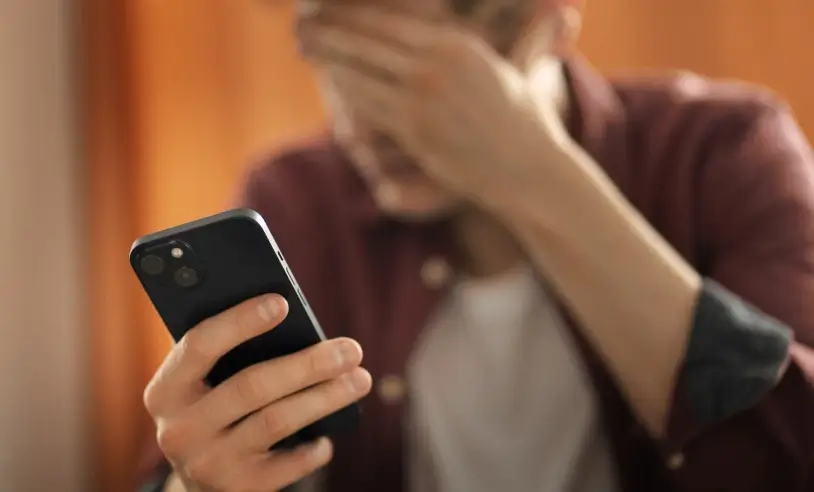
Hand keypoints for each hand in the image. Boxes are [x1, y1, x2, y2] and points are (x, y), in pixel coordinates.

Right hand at [144, 294, 371, 490]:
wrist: (199, 481)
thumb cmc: (215, 406)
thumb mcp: (206, 382)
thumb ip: (231, 353)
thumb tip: (291, 317)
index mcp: (165, 389)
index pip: (200, 345)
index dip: (240, 322)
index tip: (282, 303)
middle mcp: (179, 429)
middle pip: (252, 385)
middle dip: (309, 364)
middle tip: (351, 349)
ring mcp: (206, 463)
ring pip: (276, 421)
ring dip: (325, 397)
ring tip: (360, 380)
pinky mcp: (236, 490)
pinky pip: (287, 464)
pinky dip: (314, 448)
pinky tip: (329, 435)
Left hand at [299, 4, 573, 208]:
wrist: (530, 171)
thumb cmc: (524, 119)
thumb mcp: (521, 66)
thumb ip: (524, 31)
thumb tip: (562, 9)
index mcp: (457, 44)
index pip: (390, 18)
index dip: (352, 13)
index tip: (328, 7)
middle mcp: (437, 67)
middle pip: (366, 40)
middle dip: (328, 30)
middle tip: (299, 23)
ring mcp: (422, 101)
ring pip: (359, 73)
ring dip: (327, 57)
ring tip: (304, 45)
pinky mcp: (414, 133)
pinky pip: (367, 106)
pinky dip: (343, 91)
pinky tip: (329, 81)